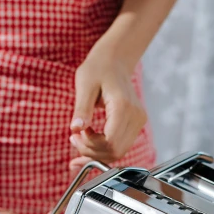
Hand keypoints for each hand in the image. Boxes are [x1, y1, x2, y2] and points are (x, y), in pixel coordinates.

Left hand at [69, 52, 146, 170]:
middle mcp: (136, 116)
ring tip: (80, 139)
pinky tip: (90, 142)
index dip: (90, 145)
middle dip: (92, 152)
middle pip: (115, 151)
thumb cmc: (98, 69)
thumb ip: (82, 109)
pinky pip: (121, 145)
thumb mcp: (84, 85)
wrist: (115, 61)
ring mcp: (138, 121)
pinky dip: (104, 148)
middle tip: (75, 140)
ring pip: (119, 152)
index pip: (110, 142)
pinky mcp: (136, 124)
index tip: (76, 135)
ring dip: (97, 152)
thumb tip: (76, 129)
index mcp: (123, 106)